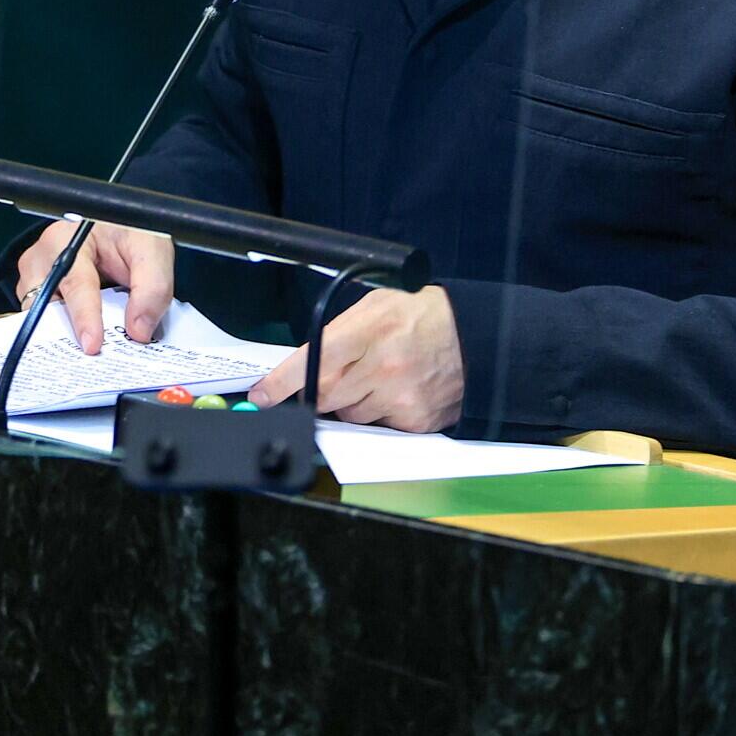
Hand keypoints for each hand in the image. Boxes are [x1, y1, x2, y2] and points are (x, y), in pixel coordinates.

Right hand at [13, 220, 175, 353]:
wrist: (122, 223)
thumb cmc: (130, 228)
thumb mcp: (151, 250)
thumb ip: (151, 288)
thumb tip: (137, 331)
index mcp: (66, 240)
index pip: (74, 285)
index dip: (84, 318)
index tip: (92, 345)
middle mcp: (43, 256)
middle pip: (45, 305)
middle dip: (67, 332)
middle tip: (93, 356)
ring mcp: (37, 274)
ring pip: (40, 315)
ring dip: (65, 333)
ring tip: (92, 350)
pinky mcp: (39, 289)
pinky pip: (46, 317)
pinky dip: (66, 330)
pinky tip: (86, 339)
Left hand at [248, 285, 463, 431]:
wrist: (473, 336)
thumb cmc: (418, 316)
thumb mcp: (373, 307)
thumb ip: (336, 333)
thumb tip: (301, 365)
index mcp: (371, 330)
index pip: (314, 361)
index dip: (282, 382)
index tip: (262, 395)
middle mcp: (385, 366)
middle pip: (325, 395)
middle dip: (317, 393)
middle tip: (330, 380)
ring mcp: (401, 397)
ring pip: (349, 416)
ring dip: (350, 404)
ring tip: (374, 379)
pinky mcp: (416, 420)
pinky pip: (377, 428)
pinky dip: (377, 415)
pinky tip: (394, 393)